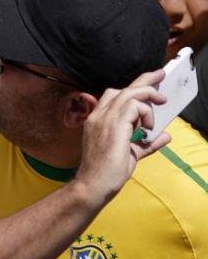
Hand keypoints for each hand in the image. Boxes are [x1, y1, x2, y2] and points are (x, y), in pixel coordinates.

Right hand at [73, 69, 168, 205]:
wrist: (93, 184)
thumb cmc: (106, 172)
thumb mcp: (130, 154)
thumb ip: (146, 143)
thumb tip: (164, 136)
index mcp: (98, 119)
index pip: (114, 95)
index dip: (132, 88)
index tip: (148, 84)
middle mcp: (99, 115)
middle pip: (122, 89)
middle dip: (144, 80)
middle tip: (160, 74)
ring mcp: (104, 119)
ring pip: (129, 94)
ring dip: (148, 97)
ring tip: (161, 104)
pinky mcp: (114, 125)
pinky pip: (134, 106)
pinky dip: (146, 113)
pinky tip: (148, 127)